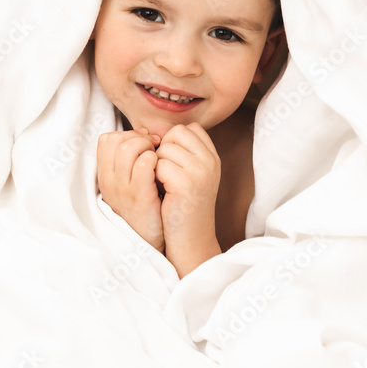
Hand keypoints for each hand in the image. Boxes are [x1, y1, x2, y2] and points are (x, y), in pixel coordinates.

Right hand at [97, 129, 163, 252]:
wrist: (149, 241)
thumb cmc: (145, 207)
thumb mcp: (129, 183)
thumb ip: (131, 160)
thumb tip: (144, 133)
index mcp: (105, 176)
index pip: (106, 140)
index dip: (127, 135)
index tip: (144, 144)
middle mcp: (109, 181)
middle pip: (117, 140)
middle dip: (139, 138)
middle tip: (154, 149)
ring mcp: (122, 189)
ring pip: (129, 148)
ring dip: (148, 147)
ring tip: (157, 158)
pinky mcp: (139, 196)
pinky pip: (144, 164)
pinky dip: (155, 159)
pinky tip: (161, 169)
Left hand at [155, 123, 221, 276]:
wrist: (190, 239)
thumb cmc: (183, 206)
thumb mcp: (191, 174)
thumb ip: (184, 152)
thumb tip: (157, 132)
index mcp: (212, 157)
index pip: (189, 129)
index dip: (173, 142)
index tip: (171, 163)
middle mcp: (210, 161)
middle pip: (175, 134)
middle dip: (163, 150)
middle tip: (165, 174)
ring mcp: (200, 171)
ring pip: (165, 148)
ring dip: (156, 164)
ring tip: (163, 184)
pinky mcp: (186, 183)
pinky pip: (159, 165)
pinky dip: (154, 177)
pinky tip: (161, 191)